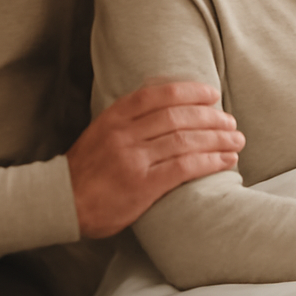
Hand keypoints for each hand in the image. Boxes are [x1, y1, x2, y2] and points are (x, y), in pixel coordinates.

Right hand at [66, 81, 244, 237]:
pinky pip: (184, 167)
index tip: (212, 93)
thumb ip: (130, 118)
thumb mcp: (101, 131)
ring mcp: (133, 160)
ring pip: (186, 140)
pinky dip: (210, 161)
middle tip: (230, 120)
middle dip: (211, 117)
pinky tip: (226, 161)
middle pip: (178, 116)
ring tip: (236, 140)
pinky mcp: (142, 186)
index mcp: (115, 116)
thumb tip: (171, 104)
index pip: (160, 94)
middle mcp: (125, 134)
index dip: (190, 91)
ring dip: (218, 139)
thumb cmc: (86, 168)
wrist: (59, 204)